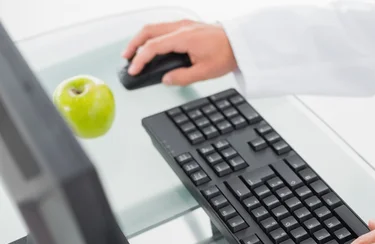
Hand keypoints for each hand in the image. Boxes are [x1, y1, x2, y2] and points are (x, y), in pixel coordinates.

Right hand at [122, 20, 237, 85]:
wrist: (241, 44)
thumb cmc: (227, 54)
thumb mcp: (205, 72)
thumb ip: (182, 77)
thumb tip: (166, 80)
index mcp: (183, 37)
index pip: (153, 46)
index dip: (140, 59)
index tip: (133, 70)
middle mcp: (181, 27)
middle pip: (148, 31)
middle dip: (134, 44)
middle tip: (126, 59)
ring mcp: (184, 24)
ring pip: (155, 27)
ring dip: (142, 39)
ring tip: (135, 53)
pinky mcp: (188, 26)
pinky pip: (164, 28)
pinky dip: (152, 36)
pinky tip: (152, 46)